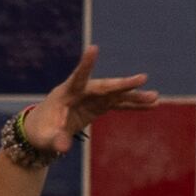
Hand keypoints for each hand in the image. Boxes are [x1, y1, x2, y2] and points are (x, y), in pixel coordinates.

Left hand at [10, 49, 159, 162]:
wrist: (41, 130)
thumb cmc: (40, 132)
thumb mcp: (45, 138)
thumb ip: (55, 140)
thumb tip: (63, 148)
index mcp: (65, 93)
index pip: (78, 77)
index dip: (85, 64)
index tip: (94, 48)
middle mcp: (81, 92)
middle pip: (104, 86)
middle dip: (123, 84)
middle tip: (142, 79)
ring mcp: (92, 98)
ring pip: (116, 95)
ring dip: (134, 96)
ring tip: (155, 97)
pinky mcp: (98, 106)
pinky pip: (119, 104)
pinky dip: (134, 106)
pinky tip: (152, 105)